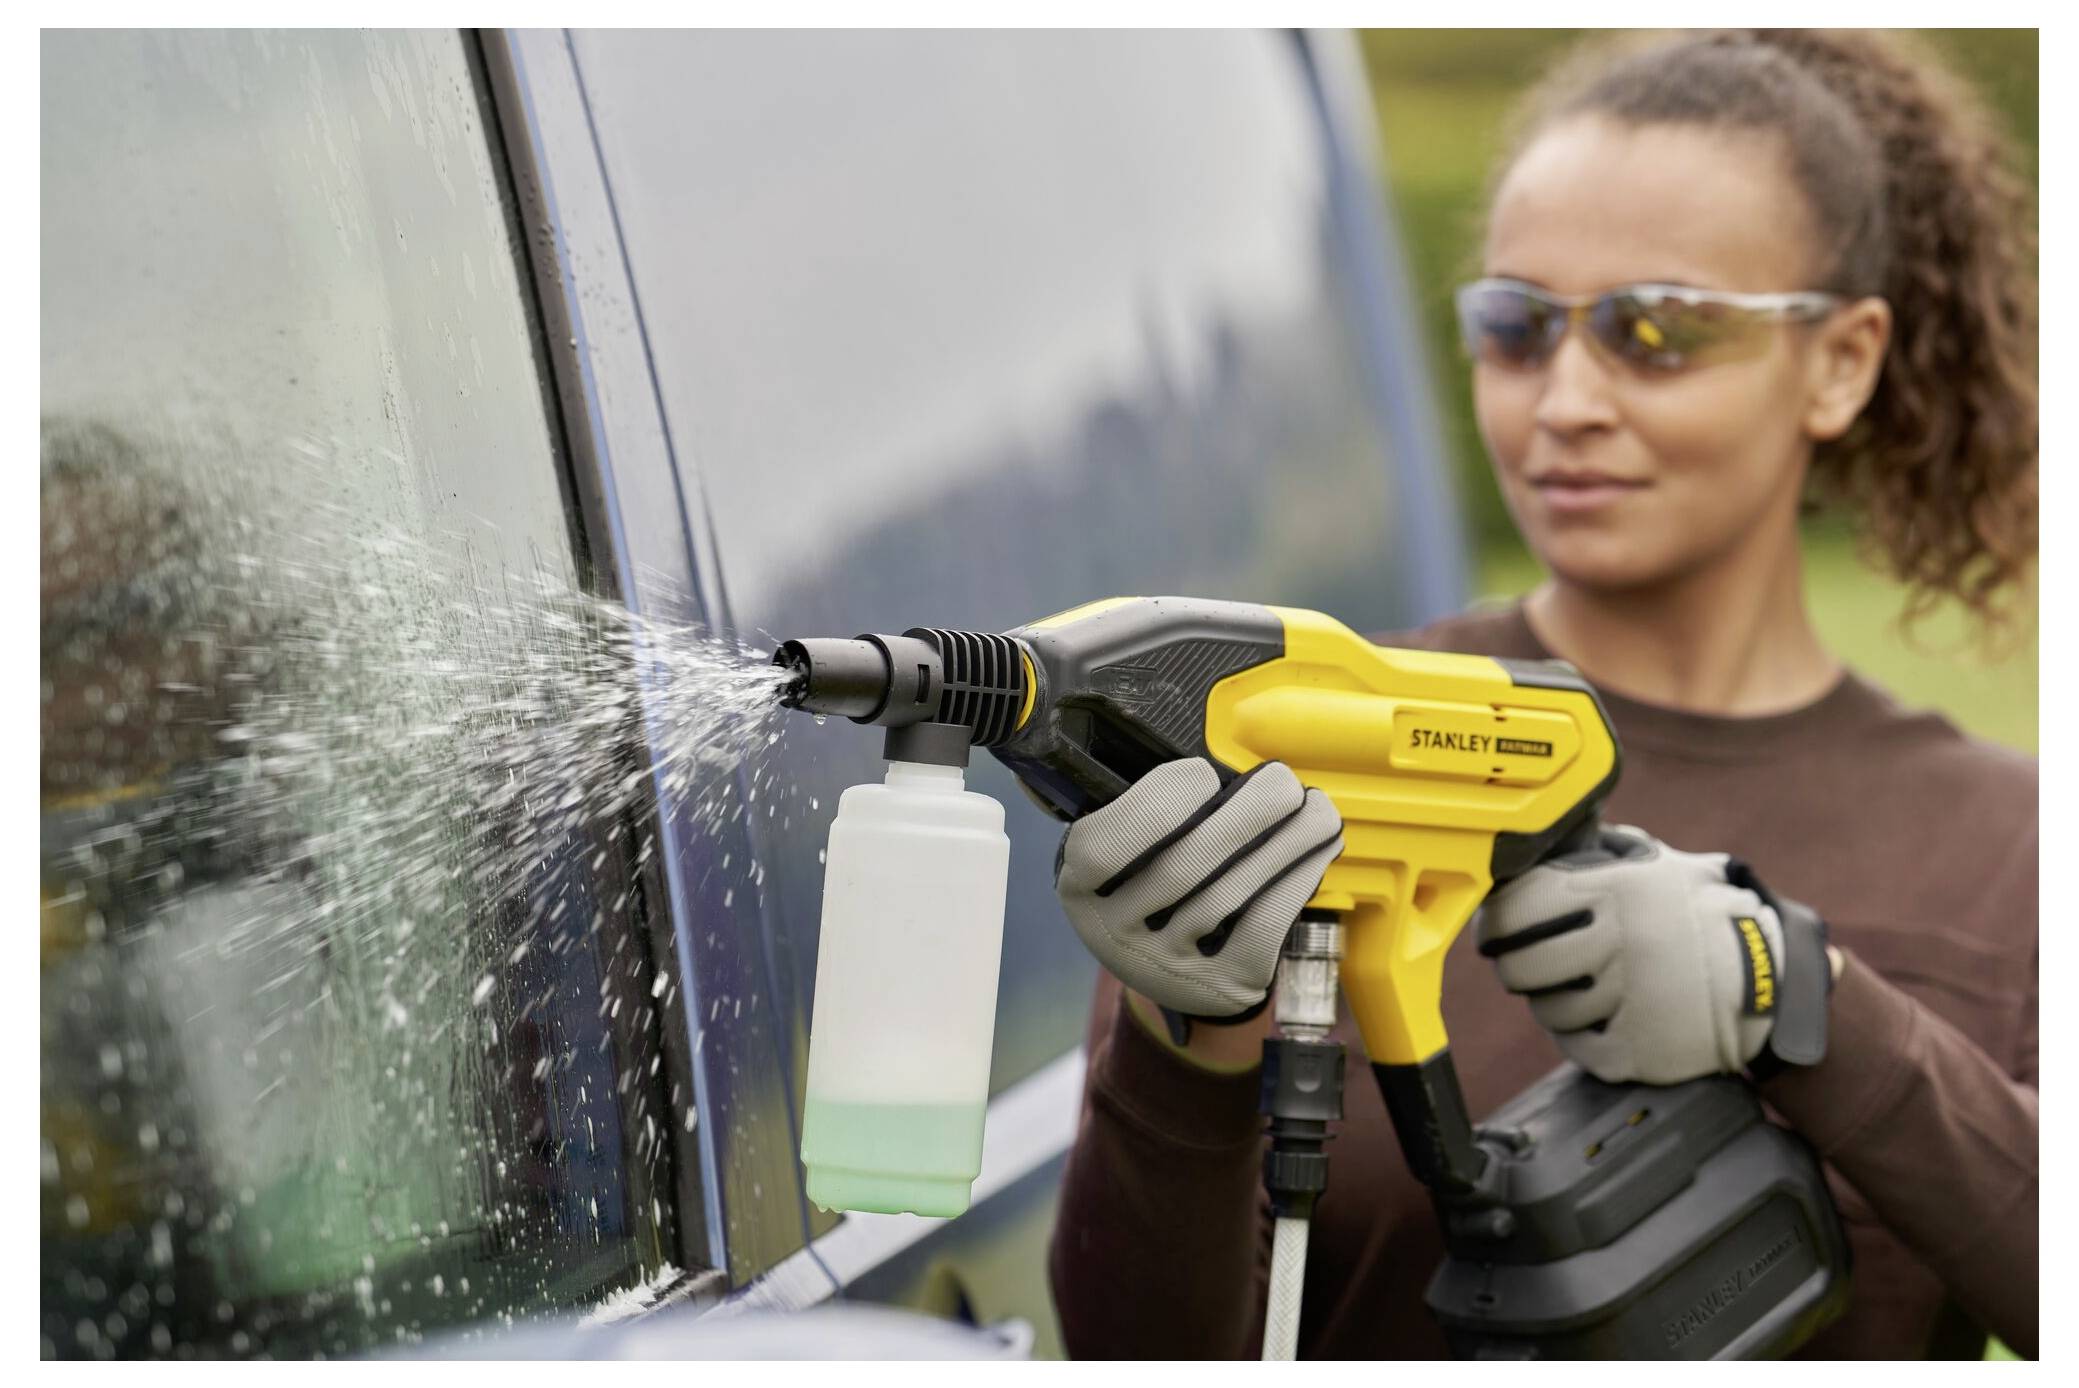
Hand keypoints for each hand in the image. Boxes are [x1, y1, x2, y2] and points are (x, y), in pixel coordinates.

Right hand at [1054, 759, 1342, 1019]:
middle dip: (1244, 814)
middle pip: (1182, 868)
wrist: (1177, 970)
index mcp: (1079, 887)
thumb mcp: (1125, 850)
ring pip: (1230, 895)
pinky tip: (1316, 852)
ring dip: (1286, 843)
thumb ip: (1144, 807)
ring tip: (1318, 809)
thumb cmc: (1154, 884)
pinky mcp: (1219, 985)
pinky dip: (1294, 883)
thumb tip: (1211, 753)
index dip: (1153, 806)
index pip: (1101, 848)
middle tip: (1282, 781)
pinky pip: (1261, 927)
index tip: (1201, 773)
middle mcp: (1113, 935)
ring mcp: (1165, 967)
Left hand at [1475, 826, 1830, 1084]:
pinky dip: (1582, 1035)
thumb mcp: (1657, 865)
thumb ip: (1598, 854)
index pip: (1518, 908)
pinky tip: (1605, 1016)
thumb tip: (1536, 841)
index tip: (1496, 929)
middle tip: (1526, 965)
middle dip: (1517, 967)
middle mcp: (1620, 942)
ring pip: (1547, 1011)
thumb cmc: (1698, 916)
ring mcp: (1630, 1000)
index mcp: (1618, 891)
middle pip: (1521, 967)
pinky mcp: (1637, 1050)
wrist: (1768, 978)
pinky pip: (1577, 1046)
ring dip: (1554, 1002)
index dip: (1498, 922)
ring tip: (1584, 988)